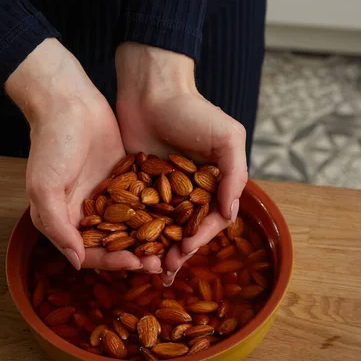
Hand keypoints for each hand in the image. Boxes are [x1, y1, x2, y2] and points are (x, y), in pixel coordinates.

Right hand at [5, 39, 161, 272]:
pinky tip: (177, 218)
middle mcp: (86, 212)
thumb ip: (57, 225)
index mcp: (64, 219)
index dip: (111, 261)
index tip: (135, 263)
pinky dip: (156, 212)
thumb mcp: (45, 186)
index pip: (89, 252)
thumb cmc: (51, 144)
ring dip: (149, 238)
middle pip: (114, 244)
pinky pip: (142, 201)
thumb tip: (76, 262)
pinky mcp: (125, 179)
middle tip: (160, 263)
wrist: (68, 101)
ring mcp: (108, 196)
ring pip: (132, 226)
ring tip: (172, 246)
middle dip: (136, 255)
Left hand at [115, 42, 247, 284]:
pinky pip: (136, 213)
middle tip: (164, 271)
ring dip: (156, 249)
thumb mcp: (227, 137)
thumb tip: (232, 214)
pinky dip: (134, 232)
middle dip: (177, 251)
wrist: (151, 90)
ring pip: (160, 228)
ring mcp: (162, 190)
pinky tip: (127, 247)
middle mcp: (189, 191)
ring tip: (147, 268)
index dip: (200, 237)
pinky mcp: (136, 185)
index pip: (211, 219)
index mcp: (213, 184)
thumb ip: (234, 174)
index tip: (185, 248)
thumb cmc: (193, 111)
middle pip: (185, 229)